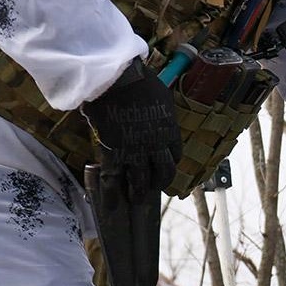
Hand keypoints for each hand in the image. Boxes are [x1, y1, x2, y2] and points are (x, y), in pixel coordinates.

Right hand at [82, 59, 179, 198]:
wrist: (116, 78)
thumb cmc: (138, 80)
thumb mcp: (159, 96)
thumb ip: (157, 110)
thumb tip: (153, 110)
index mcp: (170, 131)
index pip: (175, 155)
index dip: (168, 162)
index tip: (163, 166)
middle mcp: (156, 146)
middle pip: (163, 174)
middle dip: (157, 183)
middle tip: (151, 188)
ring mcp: (135, 152)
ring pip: (140, 182)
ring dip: (138, 193)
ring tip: (135, 200)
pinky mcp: (114, 154)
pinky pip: (113, 180)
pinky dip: (111, 195)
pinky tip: (110, 206)